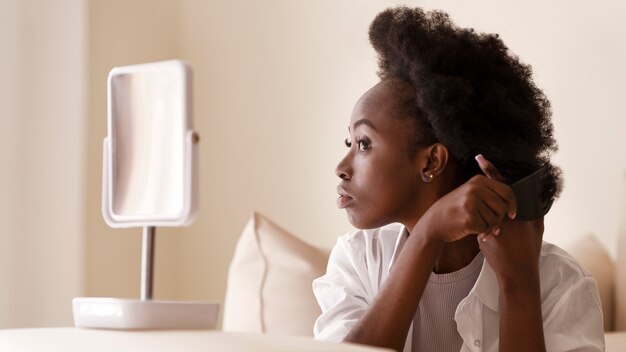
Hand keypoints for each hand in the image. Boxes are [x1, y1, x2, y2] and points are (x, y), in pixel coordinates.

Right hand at [418, 158, 516, 243]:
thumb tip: (512, 201)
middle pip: (503, 207)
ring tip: (480, 228)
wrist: (433, 222)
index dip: (512, 205)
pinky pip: (485, 228)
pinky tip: (472, 230)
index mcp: (478, 181)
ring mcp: (471, 202)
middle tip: (493, 226)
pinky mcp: (469, 217)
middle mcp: (475, 189)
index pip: (507, 191)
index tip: (512, 214)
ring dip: (490, 227)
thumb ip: (489, 193)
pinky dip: (481, 232)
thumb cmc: (454, 210)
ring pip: (495, 219)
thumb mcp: (469, 193)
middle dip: (500, 219)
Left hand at [475, 155, 543, 288]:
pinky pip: (480, 224)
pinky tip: (484, 225)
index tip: (480, 158)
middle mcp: (502, 217)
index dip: (491, 171)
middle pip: (490, 195)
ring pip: (483, 211)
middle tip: (479, 159)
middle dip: (485, 182)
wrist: (517, 274)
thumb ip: (535, 211)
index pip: (502, 187)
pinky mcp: (482, 236)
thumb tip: (538, 196)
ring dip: (482, 205)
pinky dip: (481, 222)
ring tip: (481, 196)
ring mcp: (491, 226)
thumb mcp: (536, 229)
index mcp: (516, 212)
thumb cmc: (529, 250)